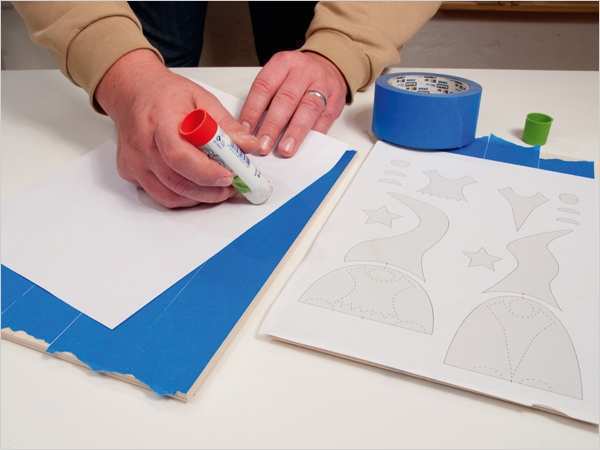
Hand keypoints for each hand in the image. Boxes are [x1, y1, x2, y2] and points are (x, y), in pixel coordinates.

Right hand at [96, 49, 259, 207]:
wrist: (133, 92)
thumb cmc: (166, 94)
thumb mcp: (202, 99)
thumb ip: (227, 125)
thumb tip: (251, 145)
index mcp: (160, 120)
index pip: (179, 155)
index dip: (206, 171)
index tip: (229, 176)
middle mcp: (142, 144)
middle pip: (177, 181)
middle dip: (210, 190)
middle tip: (232, 187)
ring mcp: (134, 162)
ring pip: (170, 195)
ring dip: (199, 198)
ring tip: (220, 189)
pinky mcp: (131, 174)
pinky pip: (161, 195)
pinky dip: (184, 198)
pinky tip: (199, 189)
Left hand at [239, 51, 346, 157]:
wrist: (328, 67)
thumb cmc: (298, 77)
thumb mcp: (279, 77)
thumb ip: (266, 99)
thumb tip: (251, 130)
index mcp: (283, 64)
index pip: (264, 88)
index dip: (253, 111)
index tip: (246, 132)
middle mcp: (303, 72)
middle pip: (286, 100)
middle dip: (273, 126)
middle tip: (263, 145)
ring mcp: (322, 85)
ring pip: (308, 109)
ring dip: (295, 132)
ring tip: (285, 149)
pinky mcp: (335, 101)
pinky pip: (324, 119)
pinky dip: (313, 134)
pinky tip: (304, 146)